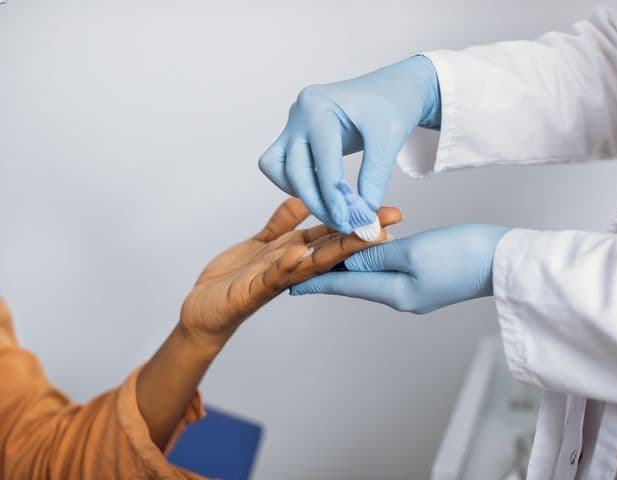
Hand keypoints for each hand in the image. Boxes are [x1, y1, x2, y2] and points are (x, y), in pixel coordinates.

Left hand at [180, 198, 401, 348]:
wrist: (204, 310)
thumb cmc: (234, 279)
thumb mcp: (262, 244)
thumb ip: (283, 223)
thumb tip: (304, 199)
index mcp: (295, 254)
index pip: (332, 236)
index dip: (357, 223)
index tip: (386, 212)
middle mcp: (291, 268)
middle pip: (330, 250)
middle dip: (359, 236)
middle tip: (388, 224)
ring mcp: (274, 281)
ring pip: (309, 264)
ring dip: (334, 251)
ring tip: (357, 237)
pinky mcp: (252, 292)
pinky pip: (270, 277)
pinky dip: (284, 266)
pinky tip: (297, 254)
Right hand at [259, 55, 439, 232]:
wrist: (391, 90)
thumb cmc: (392, 106)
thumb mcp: (388, 139)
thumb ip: (375, 176)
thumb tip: (363, 213)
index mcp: (319, 106)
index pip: (322, 162)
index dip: (334, 197)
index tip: (349, 222)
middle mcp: (299, 112)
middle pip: (293, 169)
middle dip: (316, 201)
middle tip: (341, 223)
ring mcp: (294, 123)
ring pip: (278, 168)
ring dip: (301, 192)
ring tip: (332, 209)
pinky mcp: (295, 134)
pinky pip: (280, 165)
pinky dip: (296, 182)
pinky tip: (323, 193)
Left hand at [290, 224, 509, 313]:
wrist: (506, 261)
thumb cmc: (464, 255)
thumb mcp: (414, 252)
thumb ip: (377, 255)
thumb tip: (347, 258)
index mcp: (395, 293)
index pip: (345, 285)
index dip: (316, 281)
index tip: (289, 283)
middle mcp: (402, 297)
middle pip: (356, 281)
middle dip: (330, 271)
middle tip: (302, 263)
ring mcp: (416, 291)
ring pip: (373, 274)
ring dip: (352, 263)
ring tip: (328, 254)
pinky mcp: (428, 281)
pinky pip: (391, 271)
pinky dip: (375, 259)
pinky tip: (368, 250)